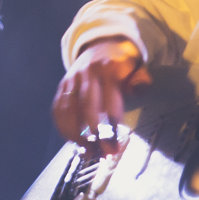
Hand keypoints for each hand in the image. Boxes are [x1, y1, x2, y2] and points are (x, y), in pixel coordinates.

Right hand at [52, 37, 151, 155]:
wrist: (99, 45)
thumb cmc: (120, 63)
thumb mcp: (136, 66)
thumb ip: (140, 79)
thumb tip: (140, 89)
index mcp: (108, 68)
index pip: (110, 100)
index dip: (113, 125)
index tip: (116, 145)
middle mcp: (87, 73)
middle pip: (88, 106)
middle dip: (95, 134)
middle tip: (103, 154)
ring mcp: (72, 79)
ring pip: (69, 110)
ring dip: (77, 135)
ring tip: (88, 152)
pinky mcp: (62, 86)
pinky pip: (57, 109)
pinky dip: (63, 128)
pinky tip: (73, 141)